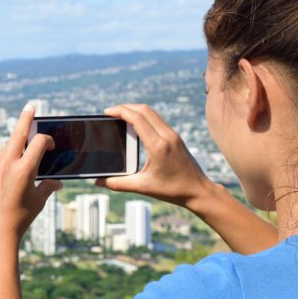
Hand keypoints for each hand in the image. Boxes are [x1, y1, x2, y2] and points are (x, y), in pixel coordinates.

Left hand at [0, 104, 63, 251]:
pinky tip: (10, 170)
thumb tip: (57, 183)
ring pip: (6, 148)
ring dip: (15, 144)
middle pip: (18, 134)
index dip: (48, 141)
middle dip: (25, 119)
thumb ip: (48, 187)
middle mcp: (7, 165)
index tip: (51, 146)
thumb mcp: (38, 202)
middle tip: (30, 107)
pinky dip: (6, 162)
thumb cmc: (20, 219)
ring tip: (22, 141)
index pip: (39, 142)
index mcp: (24, 170)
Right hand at [97, 104, 218, 208]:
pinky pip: (158, 120)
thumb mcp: (143, 187)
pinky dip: (145, 117)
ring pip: (152, 113)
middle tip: (111, 112)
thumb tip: (98, 182)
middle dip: (125, 107)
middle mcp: (167, 136)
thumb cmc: (173, 190)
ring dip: (136, 110)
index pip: (137, 118)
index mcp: (158, 146)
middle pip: (144, 110)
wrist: (199, 191)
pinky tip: (137, 125)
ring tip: (121, 116)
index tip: (107, 112)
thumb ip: (118, 183)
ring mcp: (173, 135)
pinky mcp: (176, 137)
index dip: (120, 111)